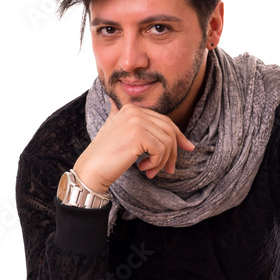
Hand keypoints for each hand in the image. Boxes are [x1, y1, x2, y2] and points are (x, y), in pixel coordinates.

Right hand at [72, 100, 195, 194]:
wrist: (91, 170)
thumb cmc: (107, 158)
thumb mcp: (125, 137)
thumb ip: (142, 129)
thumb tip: (175, 134)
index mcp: (132, 108)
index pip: (164, 120)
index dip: (178, 135)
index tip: (188, 147)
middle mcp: (134, 111)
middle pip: (169, 130)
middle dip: (173, 152)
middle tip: (169, 170)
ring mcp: (136, 121)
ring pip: (167, 142)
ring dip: (162, 161)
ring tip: (150, 171)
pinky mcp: (138, 134)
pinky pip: (161, 150)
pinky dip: (156, 163)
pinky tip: (143, 168)